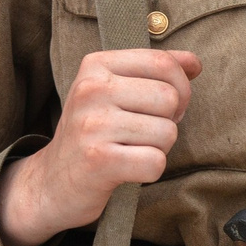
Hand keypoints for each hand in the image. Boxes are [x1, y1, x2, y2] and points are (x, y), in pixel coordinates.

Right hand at [0, 48, 201, 245]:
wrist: (50, 183)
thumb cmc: (91, 134)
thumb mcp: (114, 92)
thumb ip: (154, 72)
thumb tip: (194, 63)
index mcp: (96, 65)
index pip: (162, 62)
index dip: (180, 87)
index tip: (164, 107)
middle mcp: (91, 89)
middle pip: (169, 97)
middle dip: (169, 120)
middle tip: (145, 133)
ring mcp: (93, 124)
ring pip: (167, 131)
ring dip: (158, 148)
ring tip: (130, 150)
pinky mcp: (99, 160)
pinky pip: (156, 162)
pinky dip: (149, 171)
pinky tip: (127, 169)